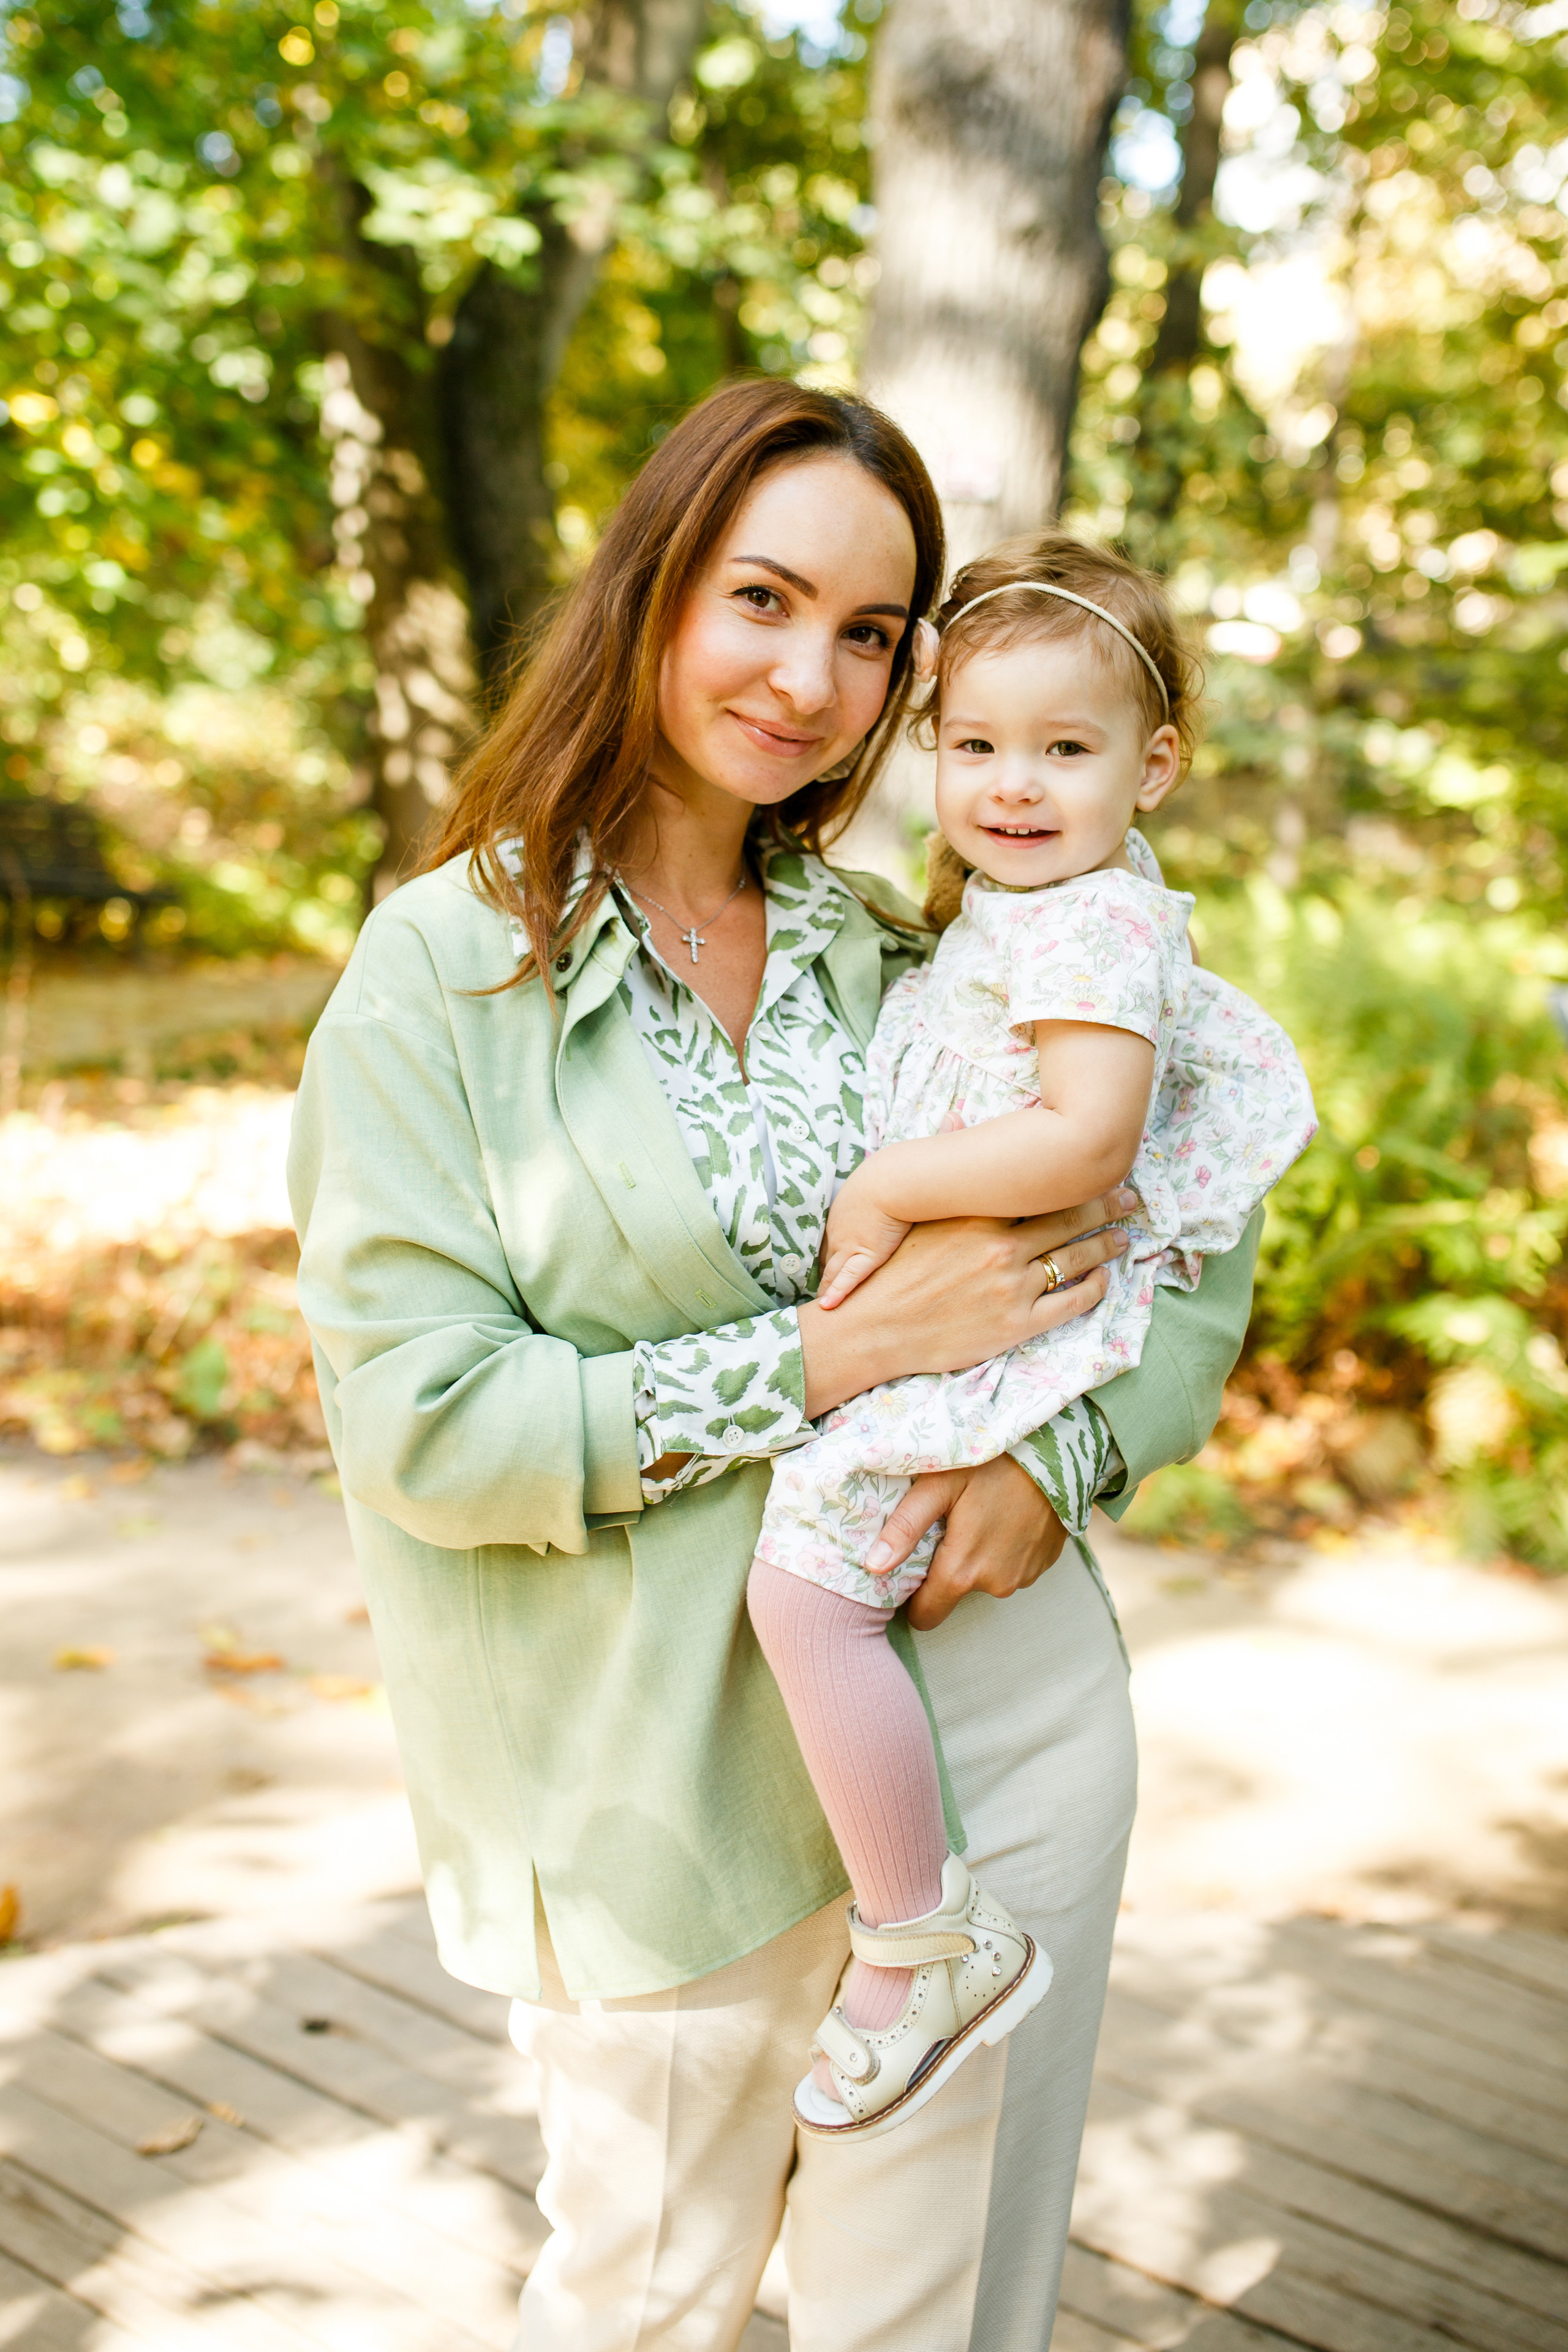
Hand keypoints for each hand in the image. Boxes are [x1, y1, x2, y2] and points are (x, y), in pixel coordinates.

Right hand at [798, 1188, 1135, 1421]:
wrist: (870, 1330)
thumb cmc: (889, 1273)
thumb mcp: (913, 1213)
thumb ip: (942, 1166)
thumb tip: (955, 1115)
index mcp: (978, 1218)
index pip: (1041, 1190)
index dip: (1077, 1180)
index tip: (1099, 1170)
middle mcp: (1001, 1248)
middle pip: (1070, 1220)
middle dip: (1105, 1207)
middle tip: (1130, 1198)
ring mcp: (1012, 1288)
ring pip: (1077, 1259)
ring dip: (1106, 1245)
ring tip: (1124, 1237)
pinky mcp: (1016, 1325)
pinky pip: (1070, 1303)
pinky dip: (1093, 1290)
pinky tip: (1102, 1281)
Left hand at [817, 1165, 911, 1309]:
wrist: (892, 1181)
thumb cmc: (888, 1176)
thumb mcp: (873, 1181)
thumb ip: (873, 1190)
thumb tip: (886, 1184)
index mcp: (840, 1214)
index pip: (830, 1241)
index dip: (829, 1255)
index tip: (826, 1265)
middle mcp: (839, 1232)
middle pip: (827, 1259)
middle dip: (822, 1275)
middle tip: (816, 1290)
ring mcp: (851, 1246)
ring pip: (833, 1272)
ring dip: (825, 1288)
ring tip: (820, 1304)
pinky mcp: (868, 1256)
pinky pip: (848, 1279)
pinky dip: (837, 1293)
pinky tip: (827, 1306)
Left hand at [866, 1453, 1069, 1630]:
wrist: (1056, 1453)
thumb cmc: (991, 1464)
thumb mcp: (938, 1486)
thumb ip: (904, 1528)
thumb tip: (873, 1568)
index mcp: (962, 1571)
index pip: (926, 1617)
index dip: (914, 1597)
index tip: (912, 1567)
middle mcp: (994, 1585)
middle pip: (954, 1593)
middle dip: (947, 1568)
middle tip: (949, 1526)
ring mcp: (1023, 1578)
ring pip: (984, 1579)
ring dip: (977, 1558)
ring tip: (979, 1517)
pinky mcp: (1043, 1566)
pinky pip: (1011, 1568)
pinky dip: (1003, 1551)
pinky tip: (1004, 1518)